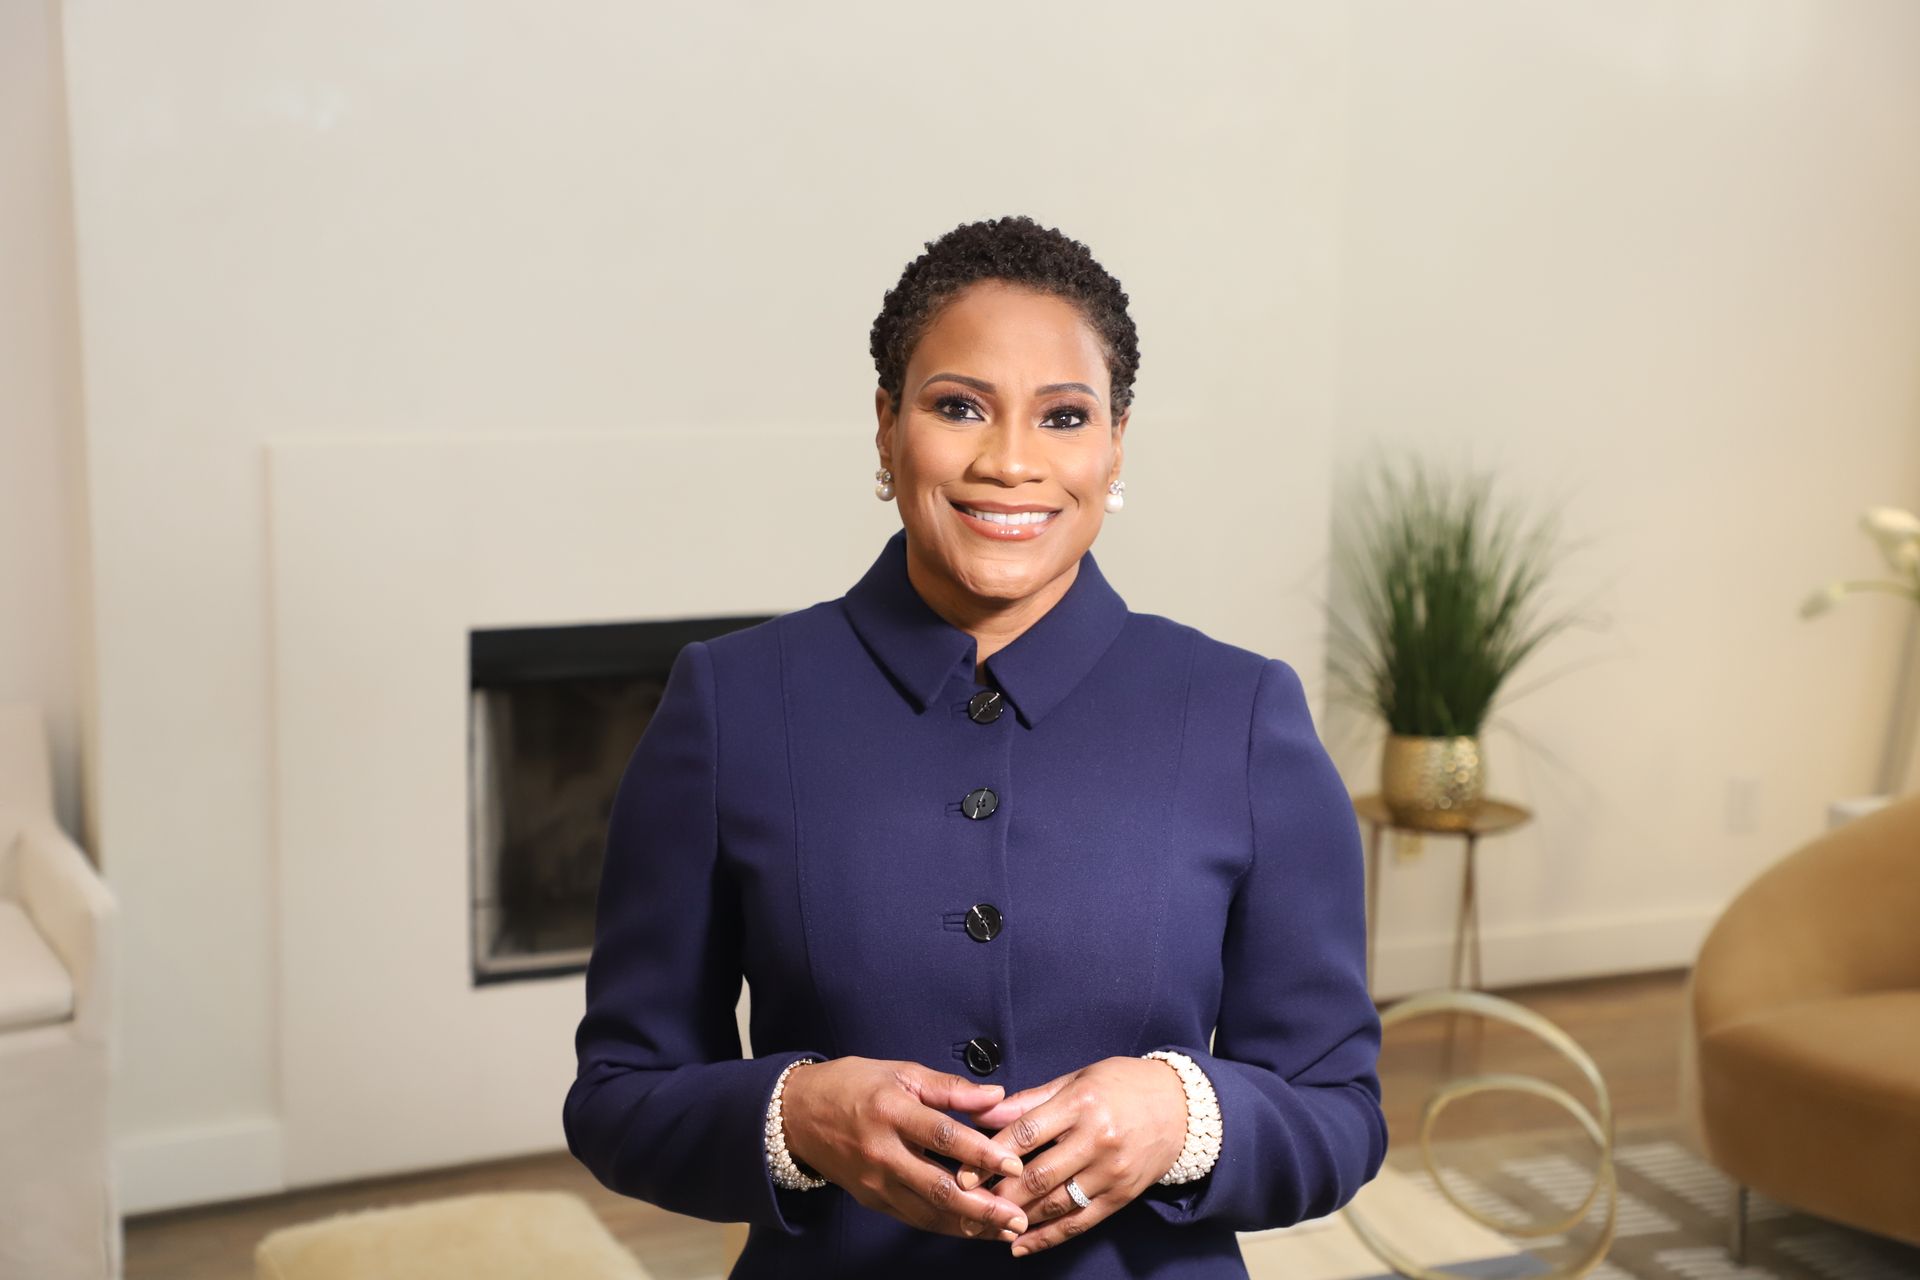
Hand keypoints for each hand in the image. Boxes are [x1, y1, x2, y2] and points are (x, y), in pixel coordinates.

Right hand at [779, 1057, 1034, 1241]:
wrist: (795, 1115)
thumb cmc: (853, 1086)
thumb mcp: (900, 1072)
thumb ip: (949, 1087)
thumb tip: (996, 1095)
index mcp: (891, 1111)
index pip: (942, 1135)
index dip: (980, 1152)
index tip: (1013, 1164)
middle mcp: (881, 1151)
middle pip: (936, 1186)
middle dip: (980, 1206)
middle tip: (1017, 1216)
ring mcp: (874, 1181)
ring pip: (926, 1212)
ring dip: (968, 1225)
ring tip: (1004, 1230)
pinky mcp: (871, 1199)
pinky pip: (913, 1217)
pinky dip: (945, 1226)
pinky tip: (972, 1228)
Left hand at [957, 1056, 1188, 1257]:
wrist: (1183, 1107)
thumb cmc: (1122, 1085)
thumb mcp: (1077, 1079)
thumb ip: (1029, 1100)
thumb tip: (983, 1112)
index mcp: (1080, 1102)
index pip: (1026, 1133)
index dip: (990, 1156)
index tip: (963, 1172)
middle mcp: (1096, 1138)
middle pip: (1038, 1175)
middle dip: (999, 1194)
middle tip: (968, 1205)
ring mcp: (1110, 1171)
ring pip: (1056, 1204)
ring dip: (1018, 1219)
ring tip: (987, 1225)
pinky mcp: (1121, 1196)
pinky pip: (1080, 1223)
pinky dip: (1048, 1238)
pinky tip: (1022, 1245)